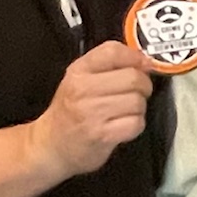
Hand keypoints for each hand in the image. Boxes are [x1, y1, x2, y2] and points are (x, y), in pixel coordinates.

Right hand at [28, 41, 152, 176]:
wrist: (51, 145)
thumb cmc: (70, 111)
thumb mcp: (80, 79)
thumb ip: (109, 65)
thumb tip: (144, 62)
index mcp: (78, 71)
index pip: (113, 51)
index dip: (135, 57)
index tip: (143, 65)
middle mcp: (82, 89)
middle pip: (133, 78)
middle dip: (143, 86)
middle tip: (136, 93)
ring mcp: (91, 113)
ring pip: (138, 102)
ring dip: (138, 108)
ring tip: (125, 112)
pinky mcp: (101, 135)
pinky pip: (136, 124)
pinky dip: (135, 126)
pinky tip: (122, 126)